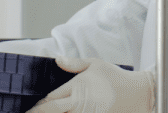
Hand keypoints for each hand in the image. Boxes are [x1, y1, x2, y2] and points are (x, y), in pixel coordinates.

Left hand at [28, 57, 154, 112]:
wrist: (137, 93)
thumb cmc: (116, 77)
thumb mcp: (95, 64)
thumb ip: (74, 64)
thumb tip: (56, 59)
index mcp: (76, 88)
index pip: (50, 100)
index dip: (38, 107)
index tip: (30, 109)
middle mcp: (79, 103)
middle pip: (52, 112)